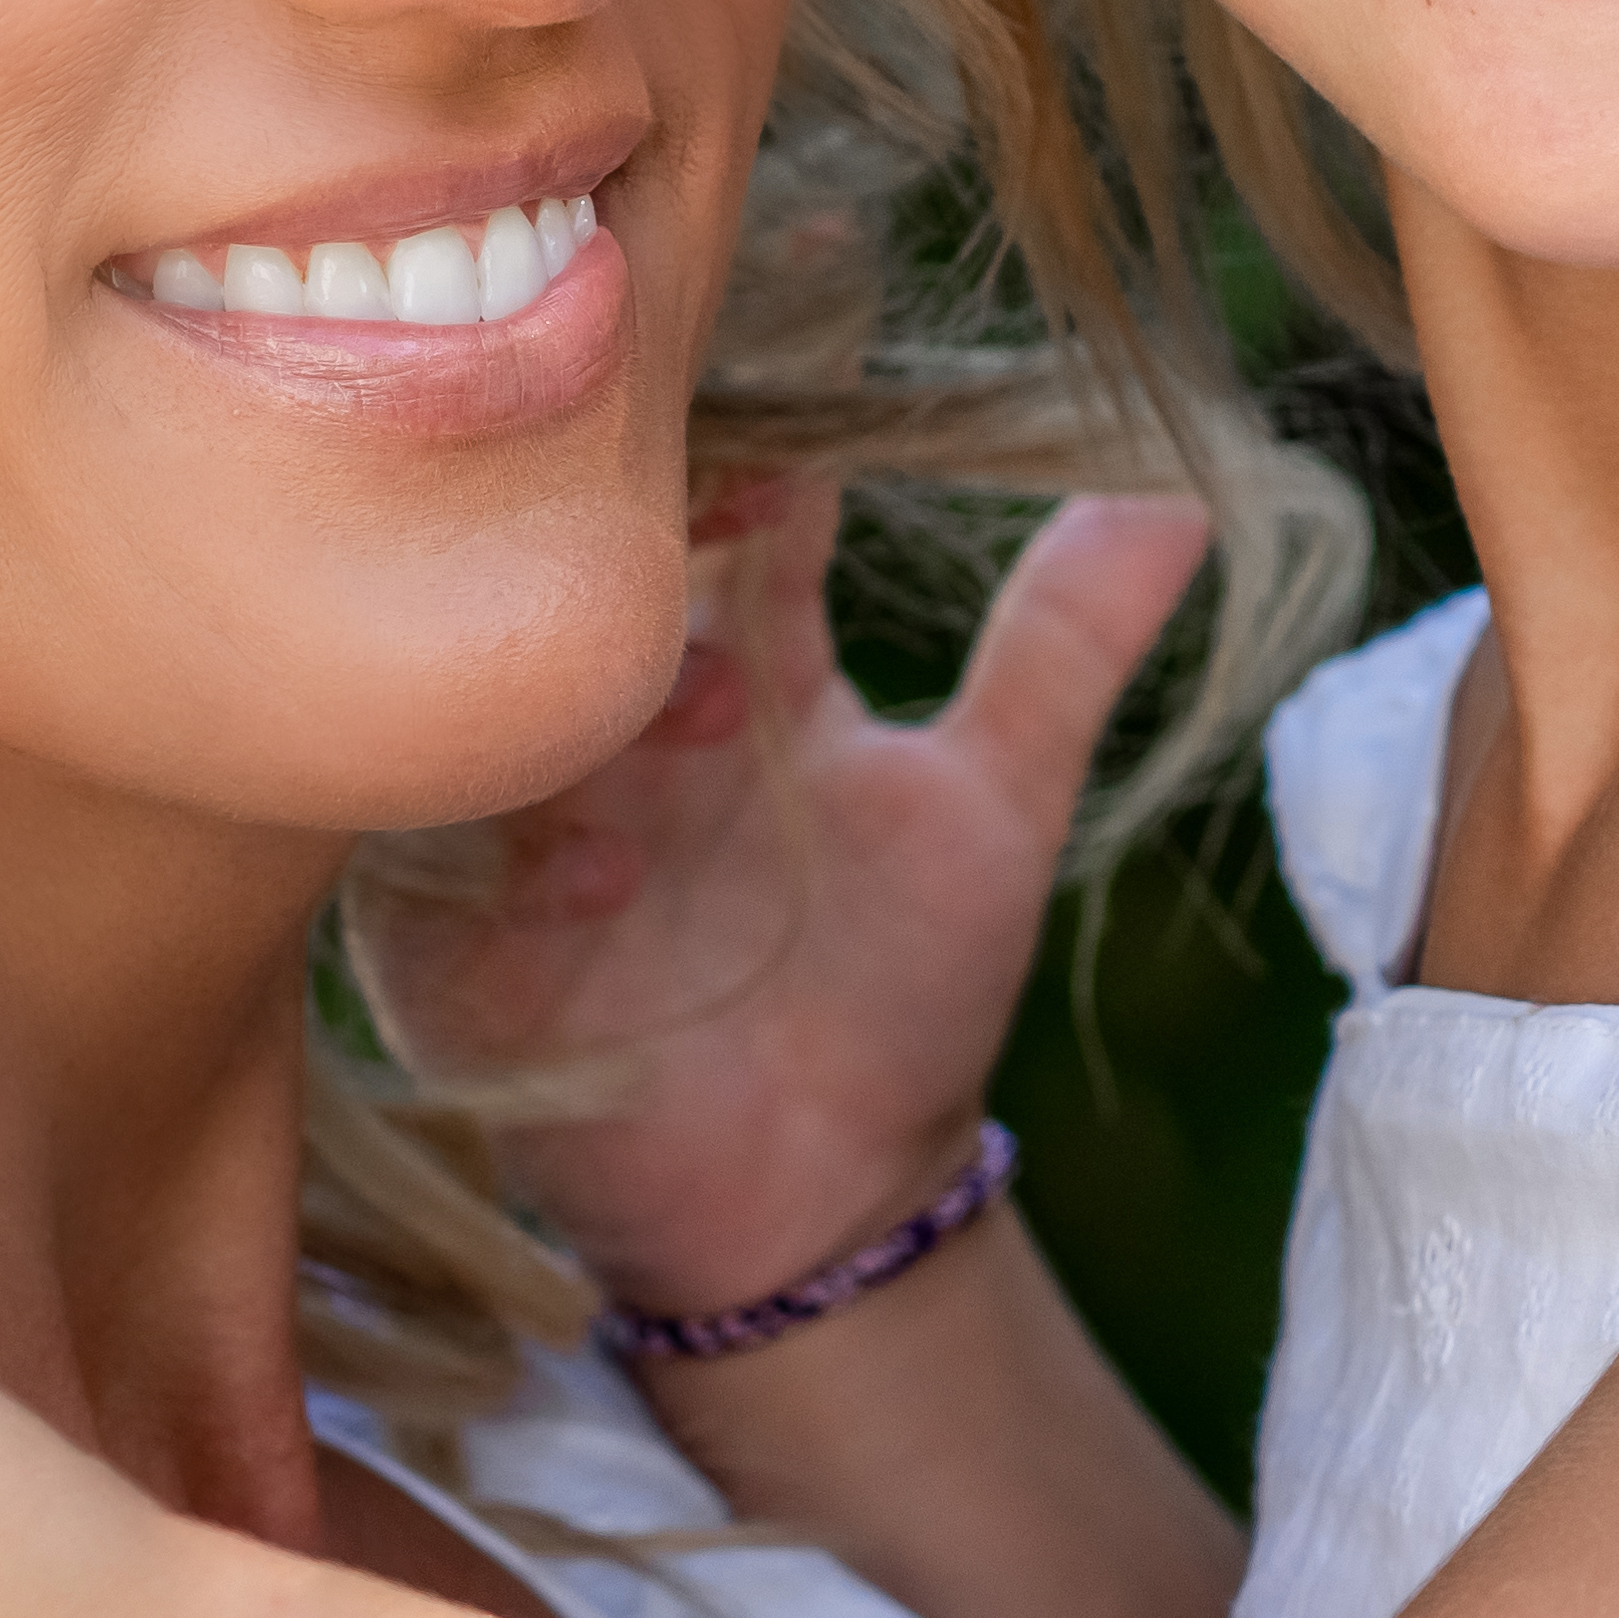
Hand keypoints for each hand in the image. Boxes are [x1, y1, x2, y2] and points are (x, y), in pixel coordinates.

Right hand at [344, 486, 1207, 1319]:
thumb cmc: (903, 990)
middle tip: (744, 551)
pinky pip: (429, 867)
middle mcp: (609, 719)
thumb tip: (1189, 493)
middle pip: (583, 577)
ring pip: (498, 700)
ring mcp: (518, 824)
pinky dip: (511, 860)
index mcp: (728, 656)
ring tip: (705, 719)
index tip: (810, 418)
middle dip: (653, 551)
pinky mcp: (446, 945)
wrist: (818, 1199)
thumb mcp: (992, 807)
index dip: (759, 441)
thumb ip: (1064, 648)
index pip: (718, 494)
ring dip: (593, 698)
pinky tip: (605, 878)